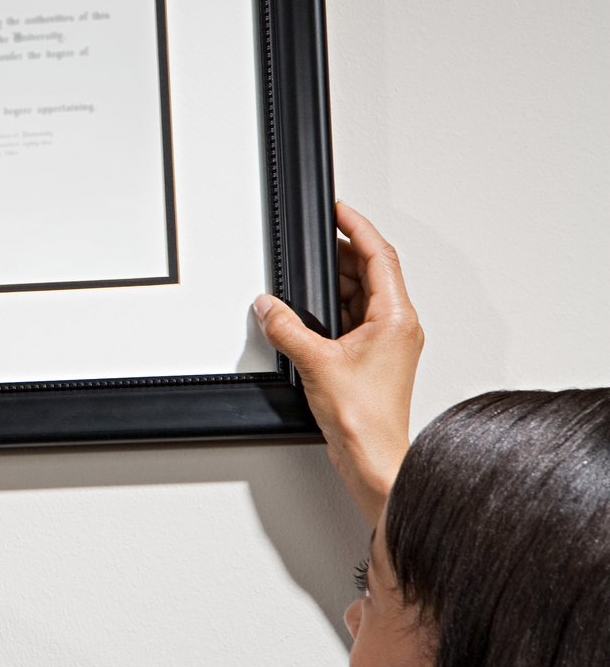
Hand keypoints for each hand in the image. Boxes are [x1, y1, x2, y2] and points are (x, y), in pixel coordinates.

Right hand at [253, 201, 423, 525]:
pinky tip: (306, 316)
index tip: (339, 210)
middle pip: (371, 273)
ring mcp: (387, 343)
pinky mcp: (373, 359)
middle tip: (314, 243)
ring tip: (303, 283)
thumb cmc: (364, 417)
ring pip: (361, 297)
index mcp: (396, 318)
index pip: (379, 256)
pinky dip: (331, 311)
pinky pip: (353, 320)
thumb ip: (286, 327)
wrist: (373, 456)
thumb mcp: (315, 362)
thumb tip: (269, 306)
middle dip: (340, 256)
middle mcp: (397, 327)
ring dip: (334, 286)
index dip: (358, 228)